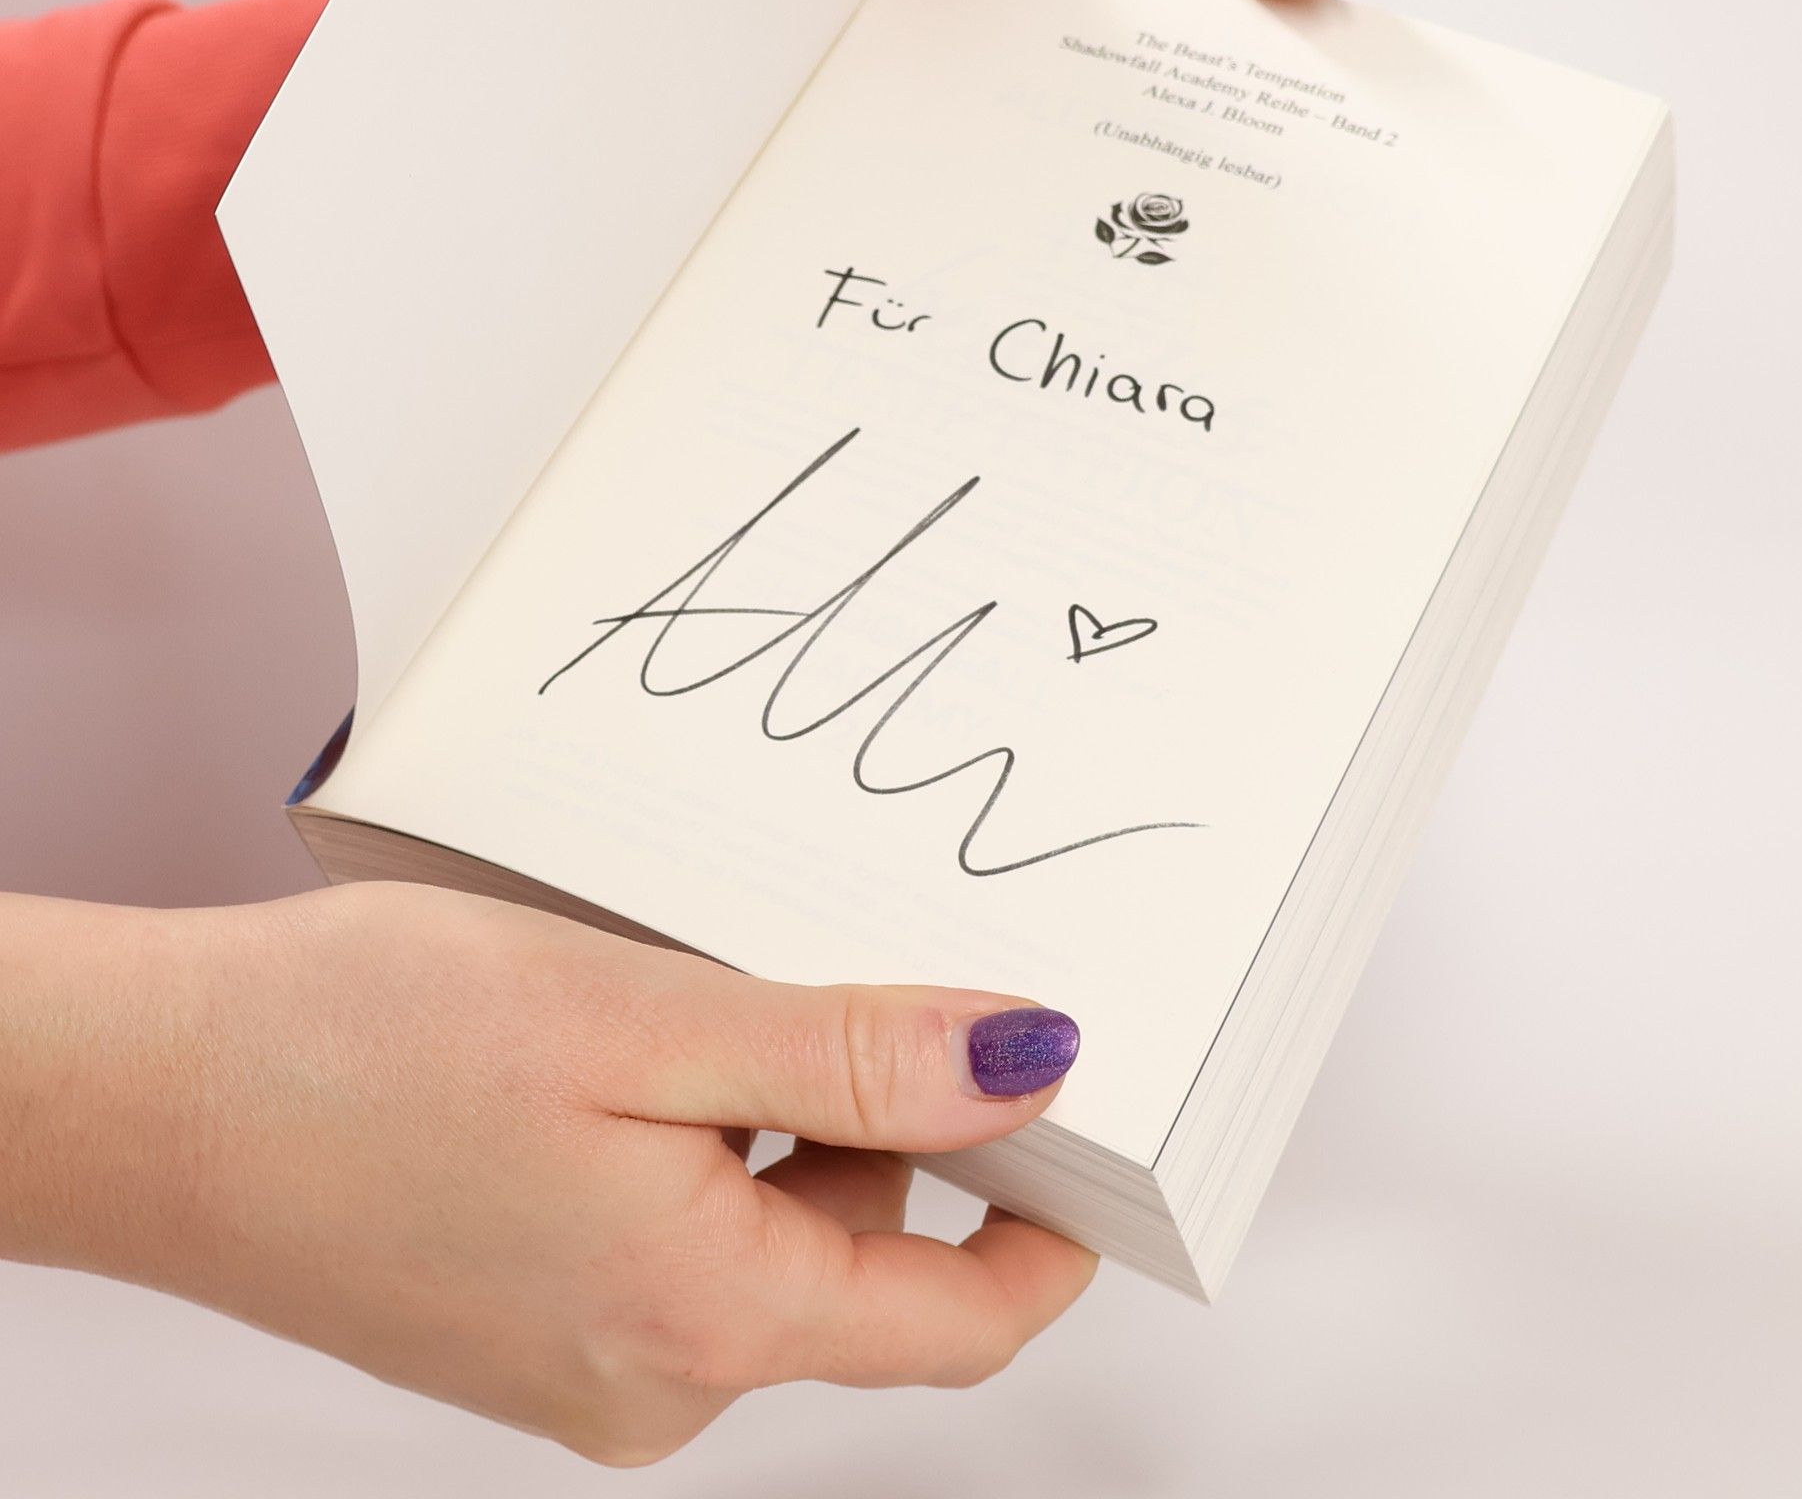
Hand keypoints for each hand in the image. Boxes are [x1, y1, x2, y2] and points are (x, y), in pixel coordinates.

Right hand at [1, 885, 1091, 1464]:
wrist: (144, 1100)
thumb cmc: (356, 1049)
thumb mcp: (641, 1020)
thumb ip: (849, 1055)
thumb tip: (1025, 1065)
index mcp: (704, 1321)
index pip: (955, 1322)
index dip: (1045, 1230)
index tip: (1097, 1131)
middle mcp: (653, 1380)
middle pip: (858, 1263)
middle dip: (892, 1130)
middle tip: (868, 980)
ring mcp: (584, 1362)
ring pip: (765, 1237)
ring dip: (781, 1121)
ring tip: (705, 995)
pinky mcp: (530, 1321)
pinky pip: (676, 1235)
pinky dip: (697, 1143)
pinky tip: (632, 1049)